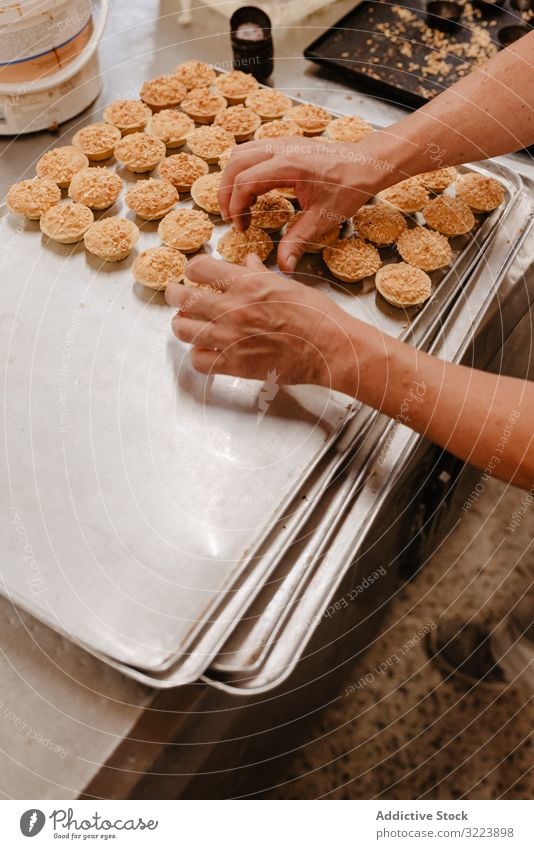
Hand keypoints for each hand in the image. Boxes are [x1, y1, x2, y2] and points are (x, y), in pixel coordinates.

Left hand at [165, 253, 357, 388]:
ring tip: (186, 323)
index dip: (193, 269)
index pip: (199, 268)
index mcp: (247, 284)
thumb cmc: (317, 315)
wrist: (329, 348)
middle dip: (175, 294)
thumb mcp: (288, 284)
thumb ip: (259, 274)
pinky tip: (206, 350)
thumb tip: (246, 263)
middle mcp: (233, 309)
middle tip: (176, 294)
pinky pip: (198, 360)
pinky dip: (198, 355)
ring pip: (183, 330)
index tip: (194, 273)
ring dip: (182, 325)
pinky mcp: (235, 365)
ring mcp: (231, 338)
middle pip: (182, 298)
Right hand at [218, 134, 394, 271]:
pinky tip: (253, 190)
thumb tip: (283, 265)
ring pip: (240, 154)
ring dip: (232, 179)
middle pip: (235, 164)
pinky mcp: (284, 143)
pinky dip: (244, 170)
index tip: (242, 227)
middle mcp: (280, 149)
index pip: (244, 182)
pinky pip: (251, 151)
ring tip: (238, 204)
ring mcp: (281, 142)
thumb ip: (298, 241)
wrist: (366, 164)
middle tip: (231, 217)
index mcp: (288, 165)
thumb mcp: (323, 218)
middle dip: (226, 193)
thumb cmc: (349, 187)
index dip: (236, 207)